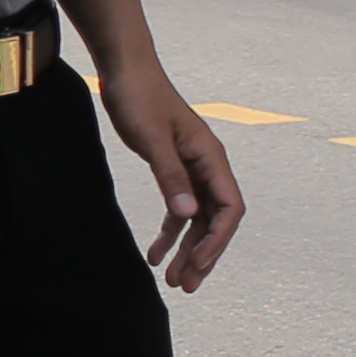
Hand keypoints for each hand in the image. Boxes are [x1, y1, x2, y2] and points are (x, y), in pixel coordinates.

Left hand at [98, 66, 249, 290]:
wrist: (126, 70)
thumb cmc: (140, 97)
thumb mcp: (152, 138)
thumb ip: (170, 177)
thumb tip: (188, 215)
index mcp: (211, 158)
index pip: (229, 209)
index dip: (217, 240)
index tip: (196, 263)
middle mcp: (207, 166)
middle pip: (216, 221)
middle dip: (203, 255)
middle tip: (185, 286)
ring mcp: (191, 169)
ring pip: (198, 220)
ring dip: (187, 250)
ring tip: (171, 279)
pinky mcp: (173, 169)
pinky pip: (178, 209)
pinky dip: (169, 233)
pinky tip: (154, 253)